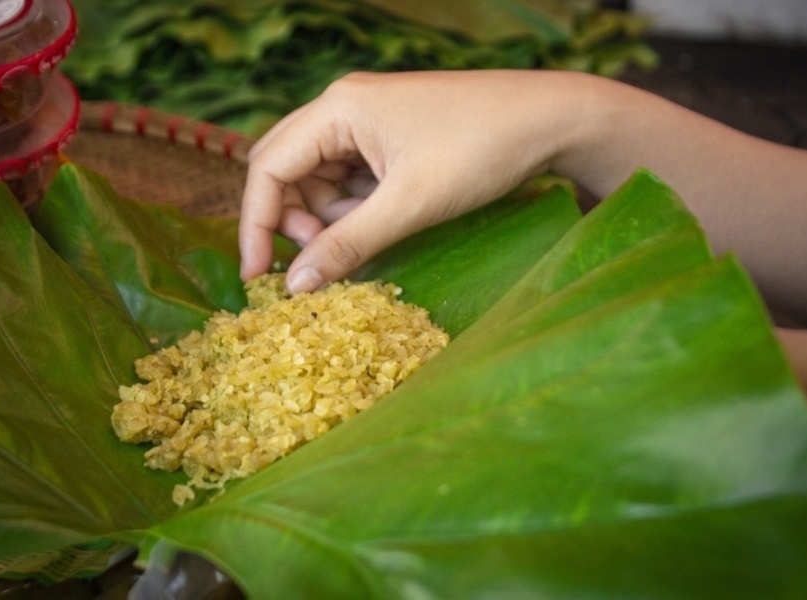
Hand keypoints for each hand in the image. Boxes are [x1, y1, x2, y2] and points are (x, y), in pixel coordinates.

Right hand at [238, 70, 588, 292]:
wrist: (551, 119)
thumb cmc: (482, 148)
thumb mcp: (410, 204)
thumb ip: (348, 244)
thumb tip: (295, 286)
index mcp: (337, 108)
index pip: (268, 167)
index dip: (256, 224)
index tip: (257, 276)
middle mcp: (343, 108)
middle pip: (287, 170)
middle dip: (294, 220)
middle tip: (320, 260)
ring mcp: (368, 122)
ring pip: (320, 180)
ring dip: (331, 218)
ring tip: (372, 235)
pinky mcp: (390, 138)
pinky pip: (352, 179)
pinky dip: (358, 209)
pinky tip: (387, 220)